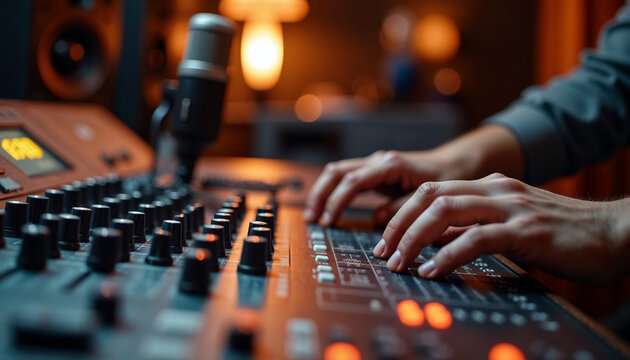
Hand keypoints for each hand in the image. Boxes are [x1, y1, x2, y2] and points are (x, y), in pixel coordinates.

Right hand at [304, 150, 446, 225]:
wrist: (454, 166)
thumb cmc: (444, 180)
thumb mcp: (428, 198)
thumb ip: (402, 209)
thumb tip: (376, 219)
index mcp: (390, 165)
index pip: (353, 180)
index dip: (337, 201)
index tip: (329, 221)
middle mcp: (378, 161)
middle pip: (337, 172)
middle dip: (321, 194)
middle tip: (312, 218)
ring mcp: (374, 165)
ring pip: (338, 173)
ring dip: (323, 192)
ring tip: (314, 215)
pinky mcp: (373, 173)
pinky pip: (346, 179)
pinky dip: (334, 192)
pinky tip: (327, 209)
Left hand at [374, 173, 628, 283]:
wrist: (612, 232)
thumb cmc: (562, 232)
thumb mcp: (510, 221)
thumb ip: (475, 224)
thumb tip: (436, 240)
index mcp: (490, 186)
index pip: (432, 190)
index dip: (402, 213)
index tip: (387, 238)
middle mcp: (495, 190)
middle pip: (430, 196)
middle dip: (399, 223)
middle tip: (384, 251)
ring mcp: (510, 207)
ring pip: (445, 211)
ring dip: (415, 238)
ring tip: (400, 262)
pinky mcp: (525, 229)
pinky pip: (475, 238)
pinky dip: (447, 254)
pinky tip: (432, 270)